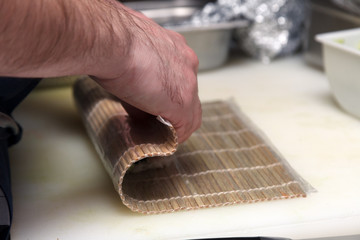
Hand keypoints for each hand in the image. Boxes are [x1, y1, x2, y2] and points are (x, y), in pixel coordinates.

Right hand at [91, 3, 201, 142]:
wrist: (111, 41)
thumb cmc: (112, 40)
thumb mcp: (129, 53)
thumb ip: (137, 74)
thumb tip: (133, 98)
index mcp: (174, 47)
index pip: (181, 76)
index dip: (171, 92)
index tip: (160, 102)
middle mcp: (187, 61)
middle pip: (189, 92)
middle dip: (176, 107)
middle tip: (161, 118)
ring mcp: (188, 82)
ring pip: (192, 110)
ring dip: (179, 123)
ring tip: (165, 133)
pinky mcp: (182, 102)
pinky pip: (186, 124)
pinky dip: (177, 134)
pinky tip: (168, 140)